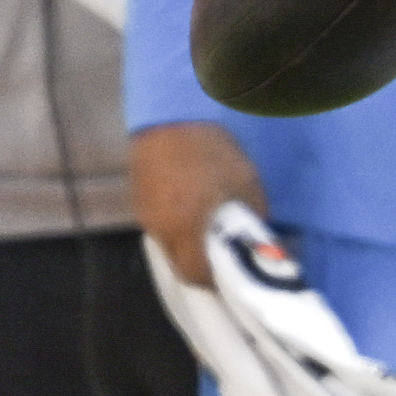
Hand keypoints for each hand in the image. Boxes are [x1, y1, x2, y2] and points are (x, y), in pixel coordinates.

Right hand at [131, 119, 265, 288]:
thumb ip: (252, 216)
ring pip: (168, 245)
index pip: (195, 274)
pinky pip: (159, 224)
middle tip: (221, 255)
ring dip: (187, 245)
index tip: (230, 274)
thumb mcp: (246, 182)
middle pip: (179, 265)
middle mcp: (161, 227)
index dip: (214, 280)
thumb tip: (257, 237)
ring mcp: (146, 213)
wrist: (170, 115)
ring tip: (206, 227)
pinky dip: (176, 225)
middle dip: (201, 266)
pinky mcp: (139, 198)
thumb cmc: (212, 148)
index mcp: (187, 227)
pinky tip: (189, 206)